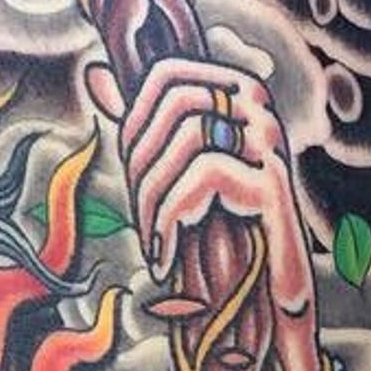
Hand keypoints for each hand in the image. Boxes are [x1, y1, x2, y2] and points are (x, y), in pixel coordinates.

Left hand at [89, 56, 316, 326]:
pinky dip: (172, 219)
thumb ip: (140, 127)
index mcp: (234, 92)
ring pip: (188, 135)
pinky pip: (205, 173)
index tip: (135, 180)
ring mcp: (271, 141)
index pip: (166, 74)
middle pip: (175, 101)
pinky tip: (168, 258)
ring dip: (154, 201)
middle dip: (142, 168)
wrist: (262, 297)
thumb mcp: (170, 176)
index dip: (135, 125)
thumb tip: (95, 74)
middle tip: (144, 223)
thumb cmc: (217, 233)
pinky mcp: (275, 182)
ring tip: (157, 246)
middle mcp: (260, 107)